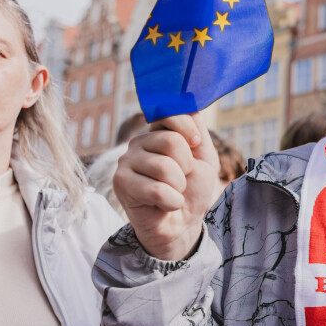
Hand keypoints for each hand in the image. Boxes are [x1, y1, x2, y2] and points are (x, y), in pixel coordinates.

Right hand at [114, 113, 221, 261]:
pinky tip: (165, 205)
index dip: (188, 130)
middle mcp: (138, 143)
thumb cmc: (191, 190)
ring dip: (179, 186)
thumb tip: (188, 102)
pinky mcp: (121, 184)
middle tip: (181, 179)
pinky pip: (157, 190)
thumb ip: (197, 129)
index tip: (195, 144)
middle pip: (171, 141)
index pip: (170, 114)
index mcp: (157, 133)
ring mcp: (126, 162)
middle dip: (187, 166)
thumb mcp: (204, 157)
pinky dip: (171, 202)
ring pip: (164, 167)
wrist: (182, 223)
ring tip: (172, 192)